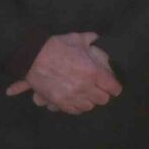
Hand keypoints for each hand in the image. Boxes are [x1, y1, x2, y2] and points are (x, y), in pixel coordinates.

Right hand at [6, 32, 121, 114]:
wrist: (33, 57)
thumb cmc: (56, 46)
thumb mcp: (76, 39)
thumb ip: (90, 39)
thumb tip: (97, 38)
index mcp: (93, 71)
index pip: (113, 87)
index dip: (115, 87)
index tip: (113, 86)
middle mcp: (85, 86)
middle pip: (103, 99)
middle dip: (103, 94)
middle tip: (99, 89)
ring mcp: (73, 96)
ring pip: (90, 106)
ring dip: (90, 100)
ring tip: (87, 94)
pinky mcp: (61, 102)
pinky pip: (75, 110)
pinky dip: (77, 106)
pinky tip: (76, 100)